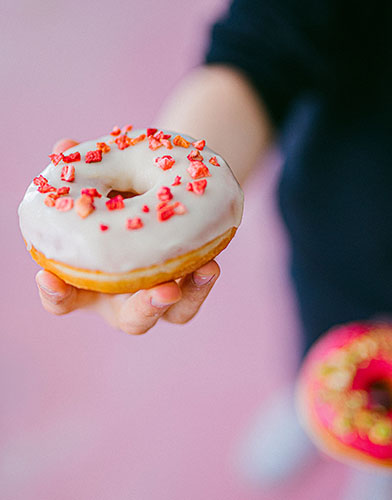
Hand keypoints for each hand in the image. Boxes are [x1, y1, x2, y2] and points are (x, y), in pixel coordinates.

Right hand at [35, 139, 219, 333]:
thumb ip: (84, 175)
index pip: (64, 299)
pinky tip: (211, 263)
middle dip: (144, 309)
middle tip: (162, 291)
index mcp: (90, 283)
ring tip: (204, 270)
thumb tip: (64, 148)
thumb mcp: (102, 189)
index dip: (53, 292)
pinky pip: (195, 294)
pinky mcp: (187, 289)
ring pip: (173, 313)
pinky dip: (203, 281)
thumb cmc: (118, 204)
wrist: (156, 205)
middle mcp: (124, 298)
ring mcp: (158, 296)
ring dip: (188, 296)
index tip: (48, 276)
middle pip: (132, 320)